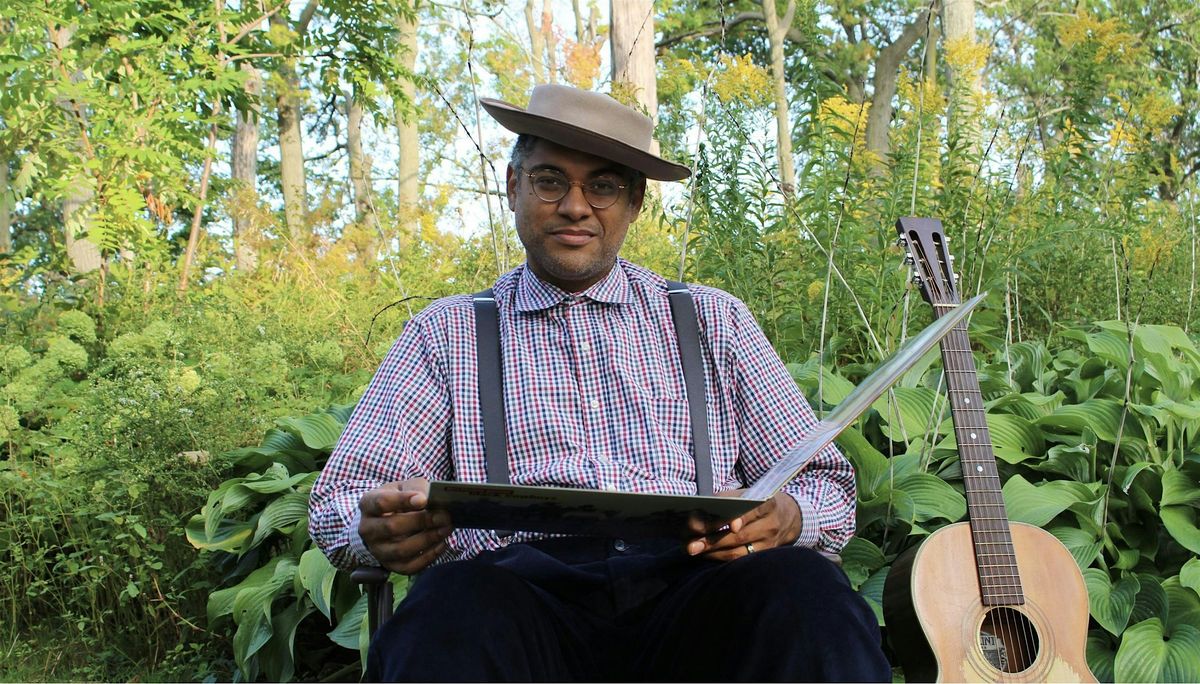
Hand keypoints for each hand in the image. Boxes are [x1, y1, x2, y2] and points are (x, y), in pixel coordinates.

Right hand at [358, 478, 453, 574]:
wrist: (389, 519)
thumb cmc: (400, 499)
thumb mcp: (405, 486)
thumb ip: (415, 489)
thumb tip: (423, 499)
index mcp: (368, 504)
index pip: (382, 502)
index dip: (403, 500)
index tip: (423, 500)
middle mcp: (368, 529)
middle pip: (392, 527)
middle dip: (421, 521)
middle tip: (444, 516)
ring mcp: (377, 550)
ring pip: (401, 550)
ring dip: (427, 540)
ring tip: (446, 529)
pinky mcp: (389, 565)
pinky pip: (409, 567)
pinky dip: (428, 557)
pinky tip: (441, 544)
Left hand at [684, 490, 801, 560]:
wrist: (787, 516)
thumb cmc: (756, 502)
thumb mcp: (746, 495)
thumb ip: (725, 501)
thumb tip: (697, 514)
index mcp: (767, 505)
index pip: (753, 512)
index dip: (742, 518)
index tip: (731, 525)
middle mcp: (770, 526)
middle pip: (740, 536)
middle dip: (713, 541)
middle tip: (691, 544)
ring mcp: (769, 544)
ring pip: (738, 552)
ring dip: (713, 553)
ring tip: (694, 549)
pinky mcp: (763, 556)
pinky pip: (740, 560)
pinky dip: (720, 558)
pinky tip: (706, 555)